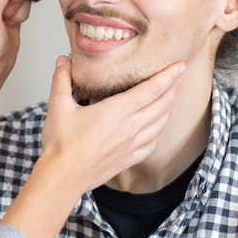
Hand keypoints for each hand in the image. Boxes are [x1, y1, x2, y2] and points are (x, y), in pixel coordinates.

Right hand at [41, 56, 184, 190]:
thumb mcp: (58, 106)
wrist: (64, 176)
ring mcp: (132, 144)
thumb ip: (62, 80)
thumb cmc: (61, 144)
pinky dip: (159, 131)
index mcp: (117, 111)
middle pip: (161, 104)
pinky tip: (156, 127)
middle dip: (172, 88)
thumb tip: (63, 60)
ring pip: (160, 123)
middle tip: (176, 77)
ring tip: (170, 98)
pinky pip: (152, 143)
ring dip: (168, 108)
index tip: (179, 66)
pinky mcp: (130, 159)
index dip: (168, 76)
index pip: (151, 89)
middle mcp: (130, 127)